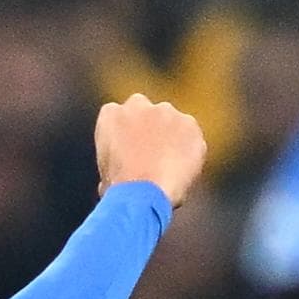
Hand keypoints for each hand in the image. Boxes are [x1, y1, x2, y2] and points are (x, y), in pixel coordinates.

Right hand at [91, 92, 210, 206]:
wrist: (143, 193)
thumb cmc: (120, 189)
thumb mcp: (106, 173)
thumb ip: (115, 157)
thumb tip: (121, 170)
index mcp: (111, 114)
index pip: (120, 116)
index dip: (128, 134)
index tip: (131, 150)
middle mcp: (138, 105)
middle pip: (147, 112)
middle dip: (150, 128)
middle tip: (153, 155)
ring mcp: (166, 112)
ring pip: (171, 122)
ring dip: (172, 137)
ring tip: (169, 166)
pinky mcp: (189, 124)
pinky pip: (191, 135)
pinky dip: (190, 149)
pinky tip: (183, 169)